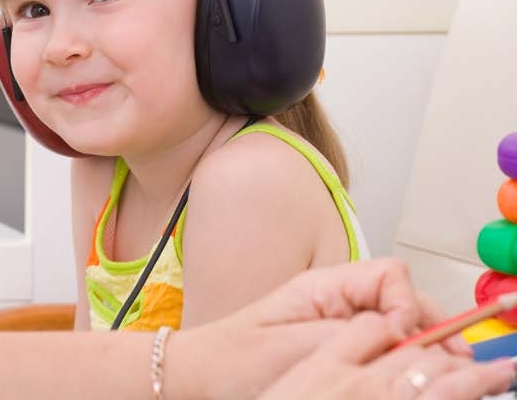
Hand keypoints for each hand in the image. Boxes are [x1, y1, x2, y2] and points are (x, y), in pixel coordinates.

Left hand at [163, 259, 486, 398]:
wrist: (203, 379)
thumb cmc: (234, 361)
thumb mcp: (293, 346)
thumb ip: (347, 334)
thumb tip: (399, 330)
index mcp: (323, 286)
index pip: (390, 275)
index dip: (408, 304)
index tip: (405, 338)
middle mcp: (337, 299)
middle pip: (405, 299)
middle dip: (431, 327)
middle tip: (451, 362)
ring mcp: (341, 323)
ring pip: (401, 323)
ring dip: (420, 343)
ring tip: (434, 373)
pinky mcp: (341, 347)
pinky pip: (385, 345)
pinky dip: (402, 358)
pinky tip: (405, 377)